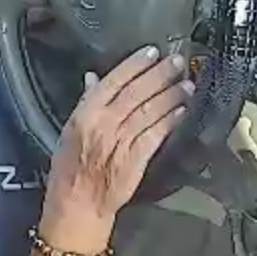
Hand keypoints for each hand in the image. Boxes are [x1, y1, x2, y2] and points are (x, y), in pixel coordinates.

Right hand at [42, 46, 190, 243]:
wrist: (78, 204)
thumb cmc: (69, 168)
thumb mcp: (70, 130)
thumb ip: (85, 102)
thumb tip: (94, 78)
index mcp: (86, 113)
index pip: (114, 80)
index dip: (135, 64)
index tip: (152, 51)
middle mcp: (104, 124)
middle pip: (137, 92)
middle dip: (160, 74)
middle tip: (178, 61)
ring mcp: (121, 141)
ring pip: (150, 111)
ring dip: (171, 95)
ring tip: (187, 84)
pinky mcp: (136, 159)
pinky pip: (156, 134)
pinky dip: (170, 120)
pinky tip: (182, 110)